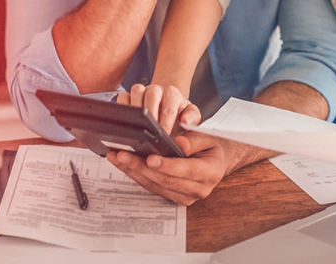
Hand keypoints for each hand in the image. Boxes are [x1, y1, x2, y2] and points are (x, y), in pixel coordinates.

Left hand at [107, 133, 241, 205]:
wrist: (218, 160)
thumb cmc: (212, 147)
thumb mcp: (209, 137)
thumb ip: (194, 140)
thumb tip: (179, 143)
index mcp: (210, 172)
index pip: (186, 170)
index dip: (167, 165)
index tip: (150, 158)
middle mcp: (198, 189)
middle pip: (165, 180)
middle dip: (141, 167)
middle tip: (123, 155)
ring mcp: (186, 196)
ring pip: (155, 185)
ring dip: (133, 171)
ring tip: (117, 157)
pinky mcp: (174, 197)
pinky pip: (153, 187)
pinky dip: (136, 175)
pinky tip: (124, 164)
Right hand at [118, 83, 200, 133]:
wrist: (168, 103)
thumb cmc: (178, 112)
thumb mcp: (191, 115)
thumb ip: (193, 118)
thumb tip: (186, 121)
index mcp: (172, 94)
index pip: (169, 107)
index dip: (166, 122)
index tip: (164, 135)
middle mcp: (156, 90)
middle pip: (152, 95)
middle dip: (151, 114)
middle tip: (150, 132)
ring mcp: (142, 91)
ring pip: (136, 91)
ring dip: (136, 109)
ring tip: (136, 126)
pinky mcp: (129, 95)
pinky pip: (123, 96)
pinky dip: (122, 107)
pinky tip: (125, 121)